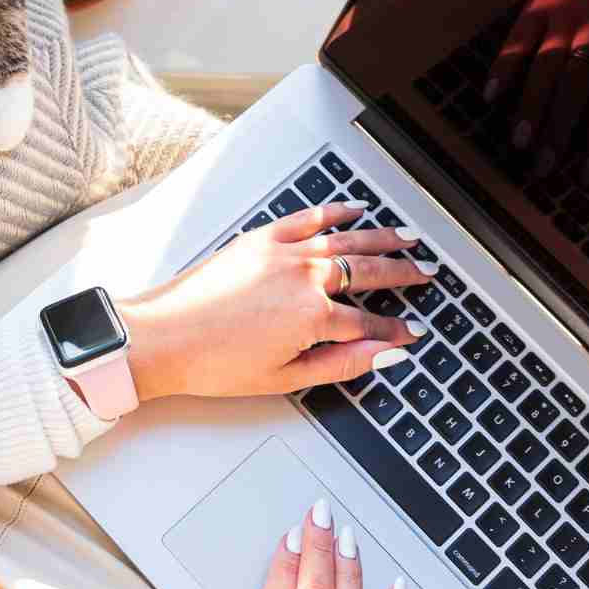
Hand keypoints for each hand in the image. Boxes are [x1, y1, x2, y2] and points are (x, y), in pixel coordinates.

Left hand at [119, 203, 430, 402]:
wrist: (162, 337)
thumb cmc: (213, 363)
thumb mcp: (285, 378)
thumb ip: (341, 364)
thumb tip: (382, 356)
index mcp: (313, 316)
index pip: (369, 324)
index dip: (395, 330)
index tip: (413, 331)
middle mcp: (304, 277)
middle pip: (368, 273)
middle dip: (404, 274)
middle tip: (427, 273)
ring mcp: (283, 252)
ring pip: (347, 239)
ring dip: (382, 237)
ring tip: (408, 236)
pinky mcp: (260, 237)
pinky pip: (308, 218)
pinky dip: (335, 212)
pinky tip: (354, 210)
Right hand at [484, 0, 588, 179]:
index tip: (588, 171)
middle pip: (576, 86)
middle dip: (560, 129)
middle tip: (546, 167)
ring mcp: (563, 15)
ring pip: (544, 66)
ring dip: (530, 105)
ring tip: (518, 142)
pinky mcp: (536, 4)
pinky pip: (516, 38)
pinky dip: (502, 66)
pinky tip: (490, 96)